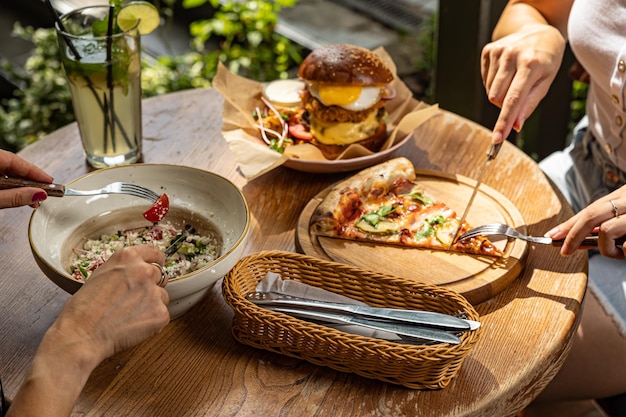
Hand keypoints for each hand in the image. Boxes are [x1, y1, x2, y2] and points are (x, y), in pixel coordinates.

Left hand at [0, 150, 53, 207]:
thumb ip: (14, 196)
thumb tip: (39, 194)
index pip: (15, 160)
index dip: (34, 171)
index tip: (50, 181)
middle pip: (12, 166)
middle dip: (30, 180)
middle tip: (45, 191)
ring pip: (6, 173)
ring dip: (21, 186)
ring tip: (32, 199)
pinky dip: (9, 187)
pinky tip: (17, 196)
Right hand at [49, 245, 169, 361]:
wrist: (82, 334)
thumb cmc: (84, 308)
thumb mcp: (101, 274)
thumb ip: (124, 270)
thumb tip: (136, 272)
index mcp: (128, 257)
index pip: (155, 253)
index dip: (155, 262)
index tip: (156, 266)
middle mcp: (144, 271)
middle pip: (160, 276)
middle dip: (151, 286)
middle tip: (134, 299)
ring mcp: (154, 292)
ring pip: (162, 296)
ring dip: (151, 304)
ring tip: (128, 315)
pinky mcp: (160, 313)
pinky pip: (162, 315)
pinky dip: (152, 321)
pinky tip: (132, 326)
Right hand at [481, 23, 565, 143]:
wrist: (539, 32)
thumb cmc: (546, 59)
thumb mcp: (546, 81)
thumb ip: (530, 104)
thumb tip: (516, 126)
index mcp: (531, 64)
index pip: (513, 100)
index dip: (504, 122)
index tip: (497, 139)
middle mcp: (513, 56)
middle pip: (496, 98)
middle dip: (505, 105)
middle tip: (519, 94)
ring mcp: (498, 51)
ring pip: (489, 91)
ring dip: (500, 94)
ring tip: (514, 80)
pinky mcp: (488, 50)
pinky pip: (485, 81)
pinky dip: (494, 83)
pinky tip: (506, 73)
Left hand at [545, 187, 625, 258]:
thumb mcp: (625, 216)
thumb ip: (607, 224)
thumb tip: (581, 241)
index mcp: (623, 195)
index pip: (589, 209)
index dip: (568, 224)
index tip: (552, 235)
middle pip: (590, 215)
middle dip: (573, 235)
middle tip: (565, 251)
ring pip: (606, 230)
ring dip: (606, 248)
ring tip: (617, 254)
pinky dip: (623, 253)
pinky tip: (625, 254)